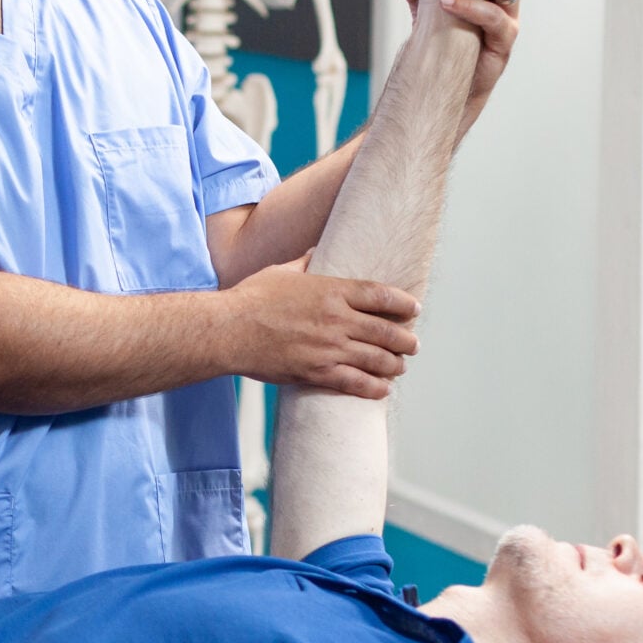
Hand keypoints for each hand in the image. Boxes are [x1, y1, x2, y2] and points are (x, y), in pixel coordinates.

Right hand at [224, 255, 420, 397]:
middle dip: (405, 339)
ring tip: (400, 366)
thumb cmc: (251, 298)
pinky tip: (382, 389)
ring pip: (376, 359)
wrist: (229, 330)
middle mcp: (337, 319)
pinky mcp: (317, 372)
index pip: (380, 295)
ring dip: (394, 364)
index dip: (403, 303)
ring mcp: (329, 347)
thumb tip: (316, 252)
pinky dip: (373, 388)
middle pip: (386, 330)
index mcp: (331, 290)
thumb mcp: (281, 271)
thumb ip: (305, 263)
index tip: (413, 308)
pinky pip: (355, 382)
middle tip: (413, 344)